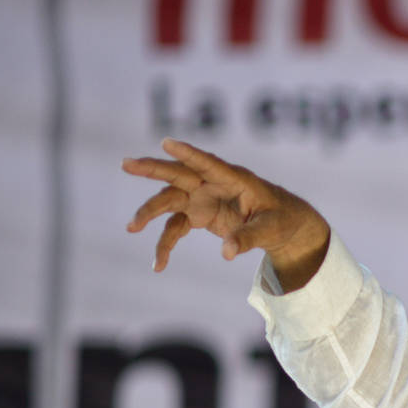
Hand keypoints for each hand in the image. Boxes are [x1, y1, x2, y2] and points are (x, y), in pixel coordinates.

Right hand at [122, 138, 330, 290]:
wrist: (282, 226)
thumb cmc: (280, 219)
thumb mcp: (270, 230)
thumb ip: (248, 238)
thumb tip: (227, 253)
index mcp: (234, 179)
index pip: (209, 164)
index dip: (189, 154)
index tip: (167, 142)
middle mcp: (213, 184)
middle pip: (178, 174)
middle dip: (152, 169)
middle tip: (126, 164)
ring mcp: (202, 198)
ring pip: (169, 200)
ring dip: (149, 213)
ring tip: (132, 228)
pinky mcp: (198, 214)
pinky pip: (174, 228)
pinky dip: (165, 245)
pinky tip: (159, 265)